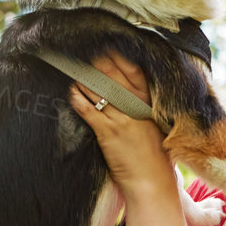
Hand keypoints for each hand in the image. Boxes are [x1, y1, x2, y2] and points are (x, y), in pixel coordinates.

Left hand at [66, 53, 170, 195]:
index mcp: (149, 102)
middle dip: (96, 62)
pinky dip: (78, 98)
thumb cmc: (153, 155)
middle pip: (112, 75)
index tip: (106, 44)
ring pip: (98, 90)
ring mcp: (122, 118)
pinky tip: (71, 91)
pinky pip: (89, 110)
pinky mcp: (108, 132)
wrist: (151, 181)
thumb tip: (127, 90)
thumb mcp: (154, 124)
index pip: (133, 70)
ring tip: (72, 68)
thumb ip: (143, 106)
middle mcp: (136, 106)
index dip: (118, 56)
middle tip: (82, 50)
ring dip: (83, 78)